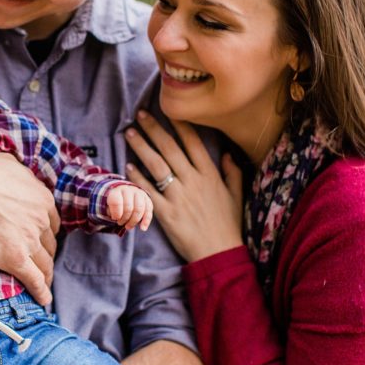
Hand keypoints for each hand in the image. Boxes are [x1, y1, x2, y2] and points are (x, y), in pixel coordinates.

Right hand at [0, 153, 59, 304]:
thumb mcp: (2, 162)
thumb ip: (15, 167)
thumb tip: (14, 167)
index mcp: (40, 197)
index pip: (51, 220)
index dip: (46, 231)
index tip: (42, 238)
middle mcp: (40, 219)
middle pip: (50, 242)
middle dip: (47, 252)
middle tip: (42, 260)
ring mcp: (30, 239)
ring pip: (45, 263)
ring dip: (46, 274)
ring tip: (44, 283)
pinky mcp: (16, 258)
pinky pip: (35, 279)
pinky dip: (41, 291)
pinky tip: (43, 300)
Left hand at [106, 184, 153, 230]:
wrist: (125, 195)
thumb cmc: (116, 204)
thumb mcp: (109, 206)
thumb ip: (111, 211)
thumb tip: (117, 217)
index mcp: (117, 191)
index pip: (116, 202)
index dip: (116, 213)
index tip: (115, 218)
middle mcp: (129, 190)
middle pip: (128, 207)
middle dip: (124, 218)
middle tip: (120, 223)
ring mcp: (139, 194)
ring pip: (139, 209)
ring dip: (134, 221)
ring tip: (128, 226)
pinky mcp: (147, 199)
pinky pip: (148, 210)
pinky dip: (146, 221)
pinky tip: (143, 228)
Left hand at [124, 111, 242, 261]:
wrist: (219, 254)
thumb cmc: (229, 225)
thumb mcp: (237, 196)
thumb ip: (232, 172)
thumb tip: (227, 154)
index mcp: (210, 175)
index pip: (193, 142)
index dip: (180, 124)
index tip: (168, 109)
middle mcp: (193, 181)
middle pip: (170, 148)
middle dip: (154, 129)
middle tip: (140, 114)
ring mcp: (178, 196)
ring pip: (156, 165)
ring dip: (141, 147)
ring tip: (129, 133)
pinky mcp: (165, 213)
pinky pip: (147, 191)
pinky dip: (137, 178)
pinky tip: (127, 166)